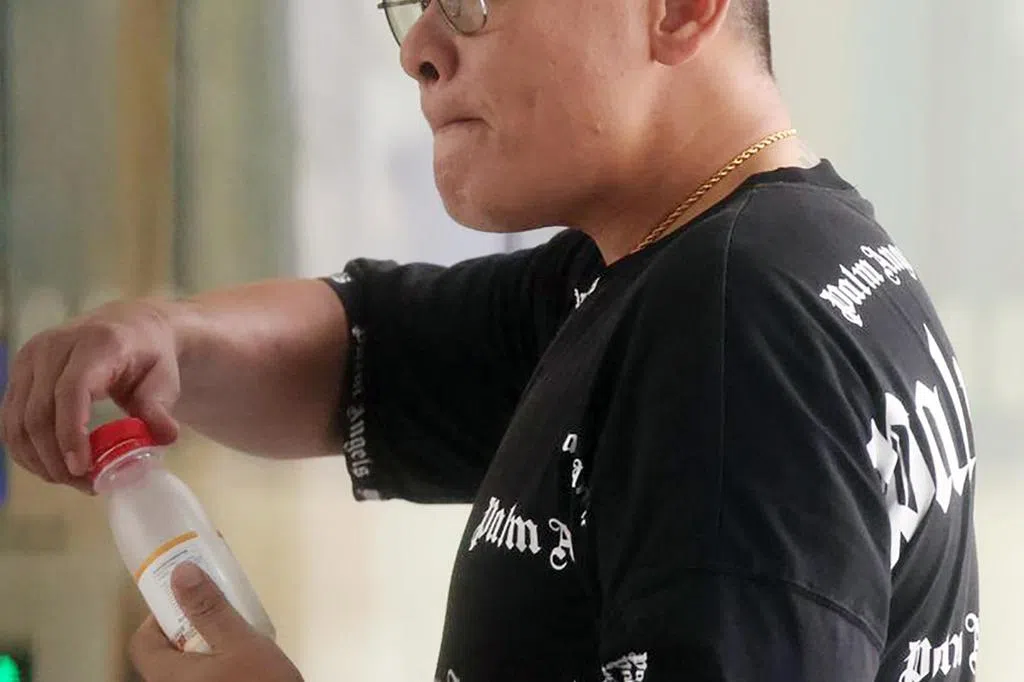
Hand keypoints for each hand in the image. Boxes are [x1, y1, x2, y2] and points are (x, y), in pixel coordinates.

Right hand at [0, 299, 180, 491]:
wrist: (129, 329)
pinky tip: (52, 467)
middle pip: (38, 412)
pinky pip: (10, 421)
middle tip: (86, 485)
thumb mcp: (165, 379)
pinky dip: (27, 450)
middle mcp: (54, 346)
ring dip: (39, 460)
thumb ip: (159, 408)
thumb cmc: (149, 356)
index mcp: (95, 343)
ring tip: (73, 480)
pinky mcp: (18, 374)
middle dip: (56, 457)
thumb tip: (164, 437)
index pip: (71, 390)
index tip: (82, 468)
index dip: (71, 432)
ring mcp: (29, 359)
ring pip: (17, 421)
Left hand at [131, 563, 302, 681]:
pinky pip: (201, 678)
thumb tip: (180, 572)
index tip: (188, 601)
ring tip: (235, 636)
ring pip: (185, 667)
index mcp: (167, 676)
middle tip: (217, 615)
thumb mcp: (239, 641)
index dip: (160, 616)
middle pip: (164, 655)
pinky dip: (213, 665)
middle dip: (188, 629)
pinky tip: (243, 663)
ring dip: (204, 647)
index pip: (142, 642)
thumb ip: (210, 609)